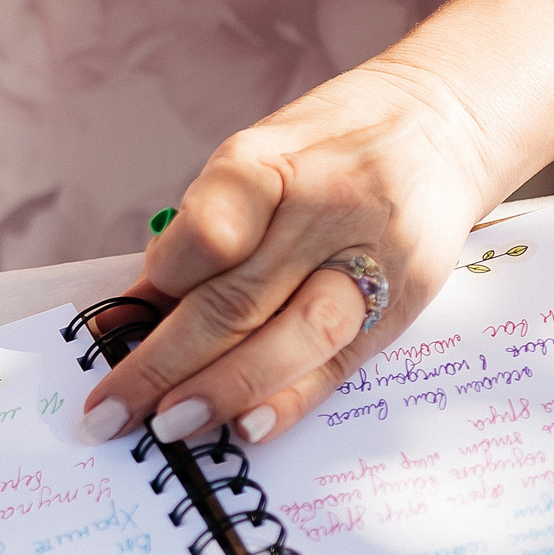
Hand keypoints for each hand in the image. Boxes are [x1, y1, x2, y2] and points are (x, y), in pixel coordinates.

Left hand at [78, 0, 553, 448]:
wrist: (444, 125)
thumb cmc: (326, 149)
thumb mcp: (256, 157)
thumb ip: (201, 229)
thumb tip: (134, 312)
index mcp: (277, 159)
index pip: (212, 225)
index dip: (164, 277)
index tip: (117, 319)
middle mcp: (329, 207)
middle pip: (239, 297)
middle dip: (164, 363)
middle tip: (109, 413)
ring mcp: (374, 258)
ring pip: (294, 336)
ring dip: (225, 389)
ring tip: (169, 427)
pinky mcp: (405, 301)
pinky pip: (340, 361)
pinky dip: (290, 400)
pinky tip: (246, 429)